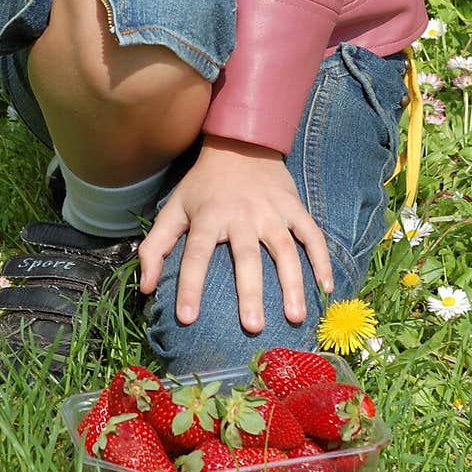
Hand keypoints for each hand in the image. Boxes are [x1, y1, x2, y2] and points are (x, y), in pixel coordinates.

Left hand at [137, 135, 333, 333]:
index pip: (196, 254)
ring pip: (284, 249)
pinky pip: (312, 234)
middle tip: (253, 328)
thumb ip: (155, 248)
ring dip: (292, 283)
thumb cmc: (203, 185)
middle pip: (245, 256)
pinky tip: (326, 288)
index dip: (190, 285)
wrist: (240, 143)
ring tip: (295, 317)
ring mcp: (271, 211)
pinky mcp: (293, 207)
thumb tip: (146, 289)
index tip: (187, 318)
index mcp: (208, 216)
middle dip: (249, 293)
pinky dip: (322, 259)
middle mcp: (241, 214)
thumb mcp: (173, 209)